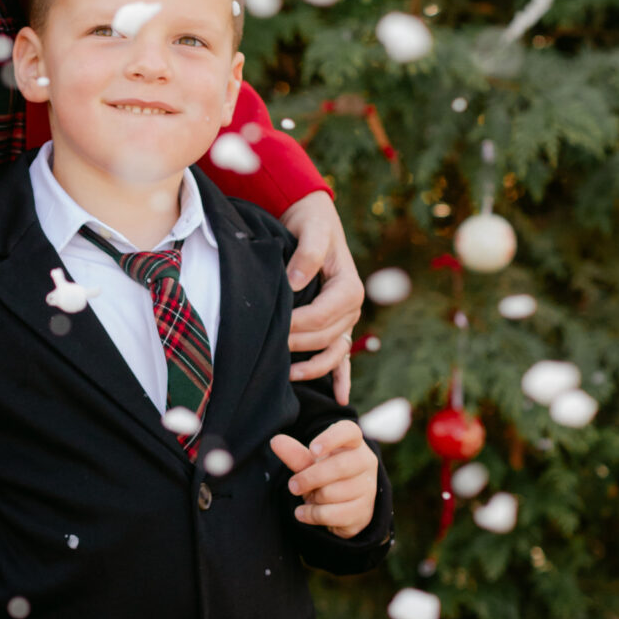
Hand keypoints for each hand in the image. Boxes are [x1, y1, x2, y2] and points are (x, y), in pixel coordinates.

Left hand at [271, 421, 378, 538]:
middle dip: (309, 478)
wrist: (345, 506)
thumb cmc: (327, 475)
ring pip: (332, 493)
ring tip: (310, 496)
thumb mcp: (310, 463)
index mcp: (353, 443)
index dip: (331, 439)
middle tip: (292, 485)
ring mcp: (368, 487)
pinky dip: (312, 514)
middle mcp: (366, 462)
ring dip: (312, 497)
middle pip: (338, 466)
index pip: (349, 432)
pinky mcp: (364, 511)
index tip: (312, 450)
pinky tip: (303, 512)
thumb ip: (295, 454)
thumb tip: (276, 441)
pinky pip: (332, 514)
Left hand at [281, 192, 361, 398]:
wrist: (312, 219)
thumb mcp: (312, 229)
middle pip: (325, 338)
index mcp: (349, 287)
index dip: (297, 326)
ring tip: (286, 374)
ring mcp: (346, 320)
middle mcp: (351, 307)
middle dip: (297, 346)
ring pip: (333, 352)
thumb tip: (296, 281)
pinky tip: (339, 399)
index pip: (323, 316)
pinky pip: (342, 357)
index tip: (273, 327)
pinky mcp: (337, 325)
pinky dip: (341, 378)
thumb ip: (307, 253)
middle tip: (267, 347)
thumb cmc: (311, 222)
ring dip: (313, 367)